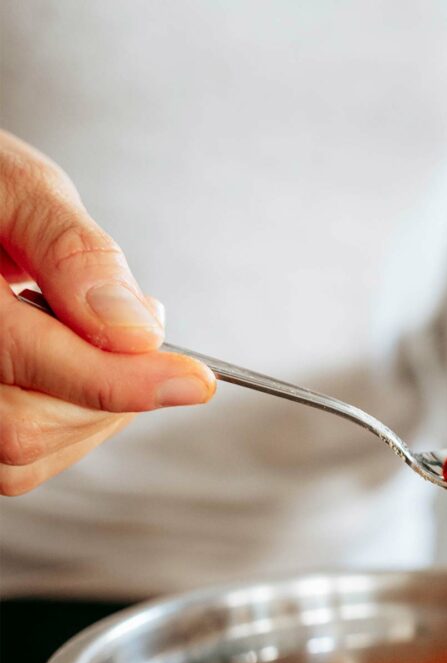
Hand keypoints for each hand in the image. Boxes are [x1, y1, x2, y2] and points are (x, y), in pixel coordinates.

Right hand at [0, 130, 214, 495]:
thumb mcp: (20, 190)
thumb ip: (73, 255)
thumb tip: (136, 330)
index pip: (32, 362)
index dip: (125, 381)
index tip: (195, 380)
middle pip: (30, 427)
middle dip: (110, 387)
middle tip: (129, 328)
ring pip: (27, 453)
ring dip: (92, 408)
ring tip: (86, 337)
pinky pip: (23, 457)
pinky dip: (71, 422)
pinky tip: (71, 368)